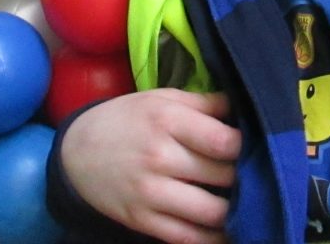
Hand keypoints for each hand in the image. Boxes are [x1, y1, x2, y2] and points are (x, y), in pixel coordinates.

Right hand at [61, 89, 240, 243]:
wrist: (76, 152)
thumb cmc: (128, 119)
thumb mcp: (163, 98)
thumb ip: (206, 103)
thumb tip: (245, 108)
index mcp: (168, 120)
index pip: (224, 141)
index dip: (246, 146)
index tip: (252, 145)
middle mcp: (160, 157)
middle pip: (223, 175)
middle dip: (244, 176)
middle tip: (253, 173)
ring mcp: (150, 193)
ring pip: (211, 212)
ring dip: (234, 209)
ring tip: (243, 200)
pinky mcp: (142, 221)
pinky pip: (188, 238)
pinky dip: (213, 238)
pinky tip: (227, 229)